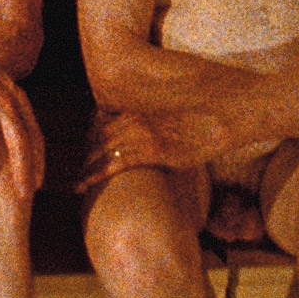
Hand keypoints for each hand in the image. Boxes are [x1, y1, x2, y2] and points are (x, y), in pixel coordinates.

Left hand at [74, 112, 209, 193]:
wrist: (223, 116)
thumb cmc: (202, 121)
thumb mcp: (170, 122)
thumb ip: (155, 128)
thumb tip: (155, 141)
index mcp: (137, 112)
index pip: (101, 127)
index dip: (89, 144)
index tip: (83, 158)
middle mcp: (136, 120)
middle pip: (97, 140)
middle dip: (84, 157)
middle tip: (76, 174)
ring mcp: (143, 134)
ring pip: (102, 152)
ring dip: (86, 169)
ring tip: (76, 184)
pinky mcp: (154, 150)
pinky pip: (118, 164)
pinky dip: (97, 174)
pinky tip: (85, 184)